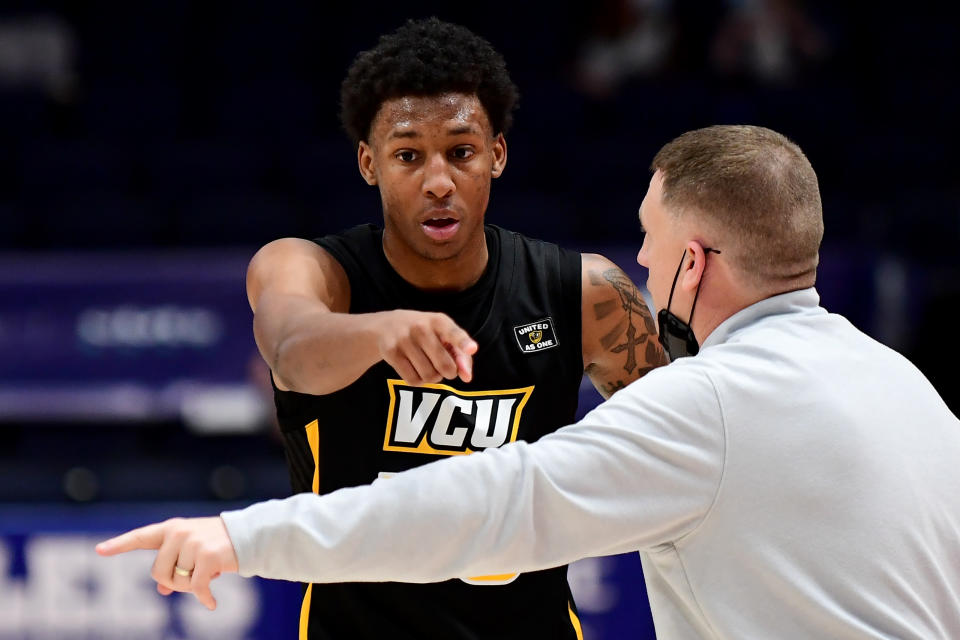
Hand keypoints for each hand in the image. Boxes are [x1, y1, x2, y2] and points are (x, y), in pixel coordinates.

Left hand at [96, 516, 238, 610]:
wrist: (248, 535)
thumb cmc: (216, 544)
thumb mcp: (192, 551)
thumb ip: (174, 565)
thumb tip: (161, 589)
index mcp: (171, 529)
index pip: (141, 537)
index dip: (119, 545)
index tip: (99, 550)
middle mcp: (179, 533)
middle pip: (158, 573)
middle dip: (174, 582)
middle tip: (193, 576)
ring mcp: (193, 543)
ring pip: (177, 582)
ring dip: (192, 586)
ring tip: (208, 574)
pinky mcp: (208, 556)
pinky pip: (196, 588)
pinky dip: (204, 598)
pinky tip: (211, 603)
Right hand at [377, 310, 477, 384]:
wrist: (384, 325)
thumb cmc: (423, 332)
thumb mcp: (442, 334)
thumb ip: (460, 354)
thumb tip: (467, 377)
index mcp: (438, 321)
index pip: (454, 333)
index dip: (463, 343)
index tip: (472, 349)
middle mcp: (421, 328)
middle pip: (445, 366)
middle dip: (448, 372)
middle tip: (443, 365)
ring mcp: (404, 340)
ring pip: (429, 376)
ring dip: (433, 377)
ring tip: (427, 365)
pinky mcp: (391, 353)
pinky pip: (413, 380)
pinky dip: (418, 381)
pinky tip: (415, 369)